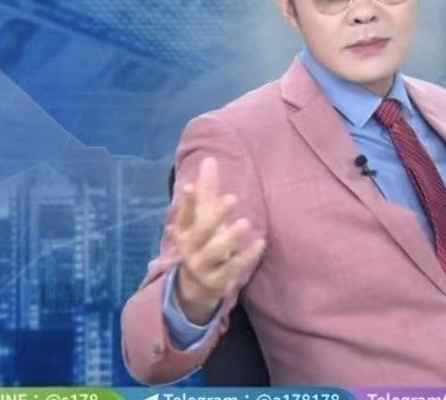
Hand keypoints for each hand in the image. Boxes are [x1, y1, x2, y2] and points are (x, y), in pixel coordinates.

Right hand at [170, 157, 265, 324]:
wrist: (196, 286)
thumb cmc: (203, 241)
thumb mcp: (203, 218)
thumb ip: (207, 190)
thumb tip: (210, 159)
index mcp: (184, 231)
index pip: (185, 214)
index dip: (187, 201)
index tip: (191, 185)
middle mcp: (190, 248)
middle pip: (201, 231)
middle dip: (215, 215)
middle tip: (232, 198)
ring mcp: (203, 266)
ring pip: (215, 251)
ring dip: (230, 237)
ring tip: (246, 223)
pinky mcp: (218, 281)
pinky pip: (232, 268)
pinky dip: (247, 256)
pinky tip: (260, 242)